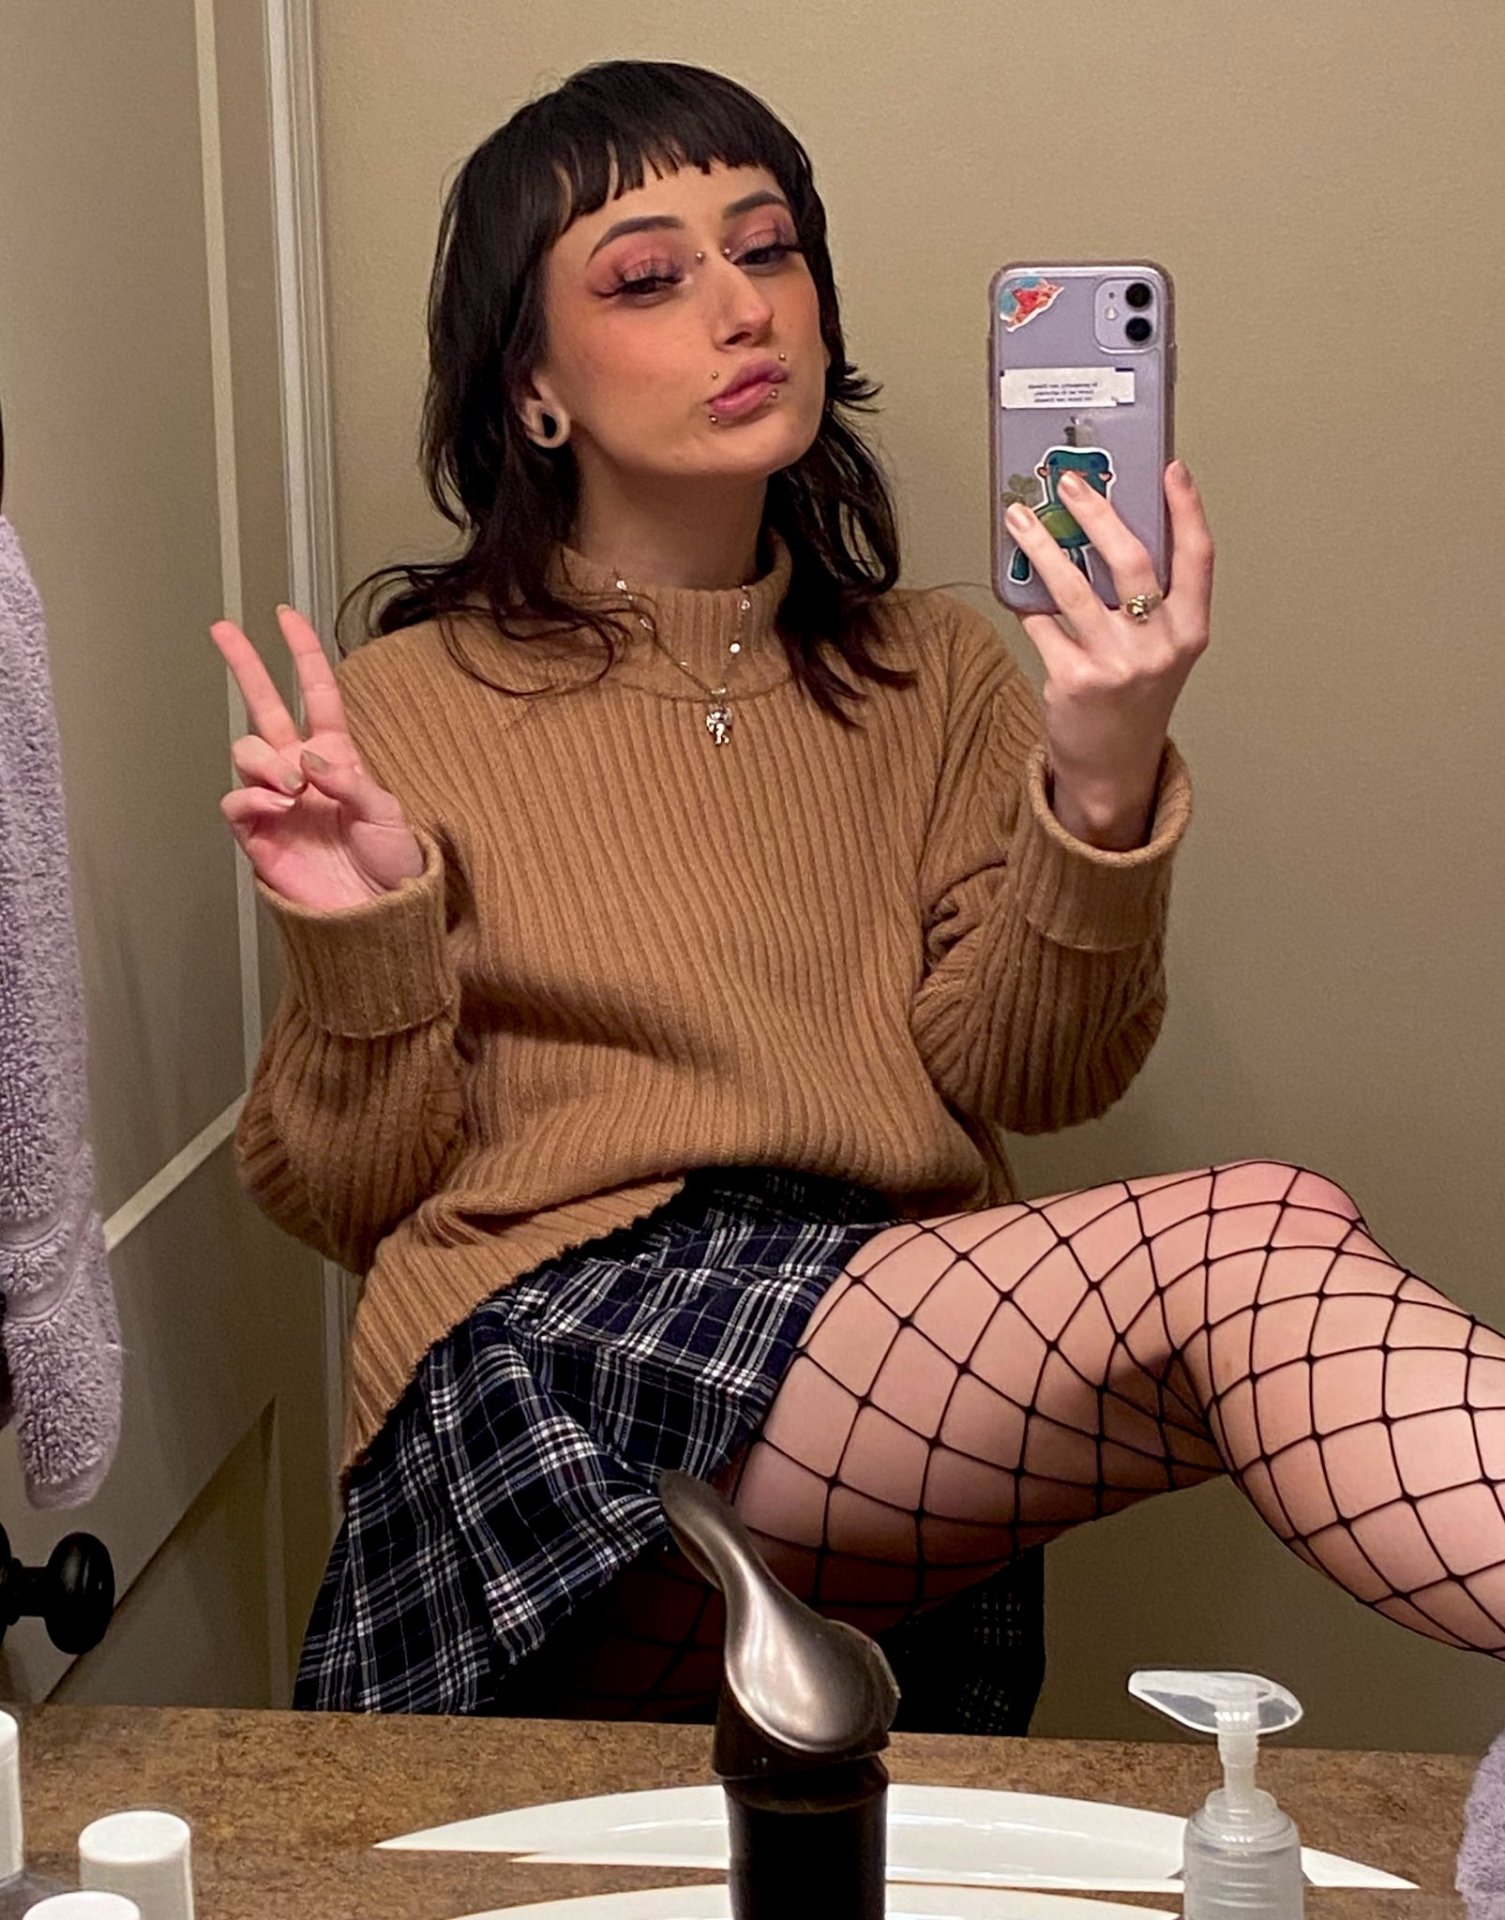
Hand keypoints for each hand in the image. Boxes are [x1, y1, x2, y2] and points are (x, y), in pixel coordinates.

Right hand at [210, 605, 423, 910]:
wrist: (376, 917)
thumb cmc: (391, 866)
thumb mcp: (388, 816)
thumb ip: (352, 781)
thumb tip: (309, 759)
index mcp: (335, 755)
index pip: (315, 693)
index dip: (302, 653)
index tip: (285, 615)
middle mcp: (300, 771)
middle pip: (263, 706)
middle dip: (244, 664)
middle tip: (223, 628)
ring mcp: (275, 801)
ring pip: (246, 752)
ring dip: (266, 761)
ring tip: (294, 789)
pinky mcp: (257, 836)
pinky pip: (236, 802)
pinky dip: (253, 798)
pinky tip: (280, 807)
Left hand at [1005, 459, 1212, 849]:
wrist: (1113, 768)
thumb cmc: (1135, 699)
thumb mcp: (1161, 650)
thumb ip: (1150, 601)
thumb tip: (1107, 529)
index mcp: (1190, 631)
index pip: (1199, 557)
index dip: (1187, 509)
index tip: (1170, 469)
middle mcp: (1159, 647)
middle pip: (1131, 560)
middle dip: (1097, 512)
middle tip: (1069, 483)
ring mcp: (1116, 664)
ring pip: (1073, 586)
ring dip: (1041, 544)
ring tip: (1019, 517)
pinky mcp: (1073, 680)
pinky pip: (1042, 624)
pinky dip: (1026, 601)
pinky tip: (1014, 583)